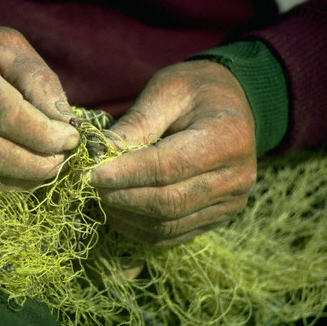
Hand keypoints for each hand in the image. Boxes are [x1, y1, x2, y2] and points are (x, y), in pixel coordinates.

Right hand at [0, 5, 78, 193]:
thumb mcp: (2, 43)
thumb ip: (37, 79)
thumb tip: (65, 123)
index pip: (5, 114)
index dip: (44, 134)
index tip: (71, 139)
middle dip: (39, 165)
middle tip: (64, 160)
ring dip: (24, 181)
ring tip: (48, 169)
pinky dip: (1, 187)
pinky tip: (20, 174)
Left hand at [90, 60, 256, 246]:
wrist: (233, 105)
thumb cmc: (196, 90)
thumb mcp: (166, 91)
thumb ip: (136, 123)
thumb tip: (98, 154)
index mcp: (228, 138)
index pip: (169, 167)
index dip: (125, 174)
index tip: (91, 172)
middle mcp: (237, 177)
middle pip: (168, 202)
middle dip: (122, 197)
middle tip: (89, 185)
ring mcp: (231, 203)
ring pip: (168, 224)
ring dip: (126, 215)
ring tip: (101, 195)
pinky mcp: (219, 218)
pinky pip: (173, 235)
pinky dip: (139, 227)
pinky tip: (120, 209)